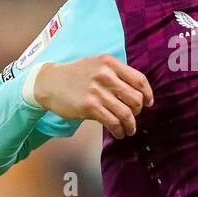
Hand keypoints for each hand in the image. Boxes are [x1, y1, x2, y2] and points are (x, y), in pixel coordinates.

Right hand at [32, 54, 153, 138]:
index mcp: (110, 63)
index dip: (148, 94)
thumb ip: (115, 73)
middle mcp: (105, 75)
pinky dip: (119, 130)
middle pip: (136, 98)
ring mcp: (97, 91)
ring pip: (126, 113)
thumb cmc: (75, 75)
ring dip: (130, 125)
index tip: (148, 103)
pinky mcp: (89, 106)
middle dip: (138, 111)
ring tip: (129, 130)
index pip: (139, 80)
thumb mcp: (96, 64)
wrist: (49, 82)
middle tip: (134, 116)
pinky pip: (113, 122)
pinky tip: (119, 133)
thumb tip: (137, 91)